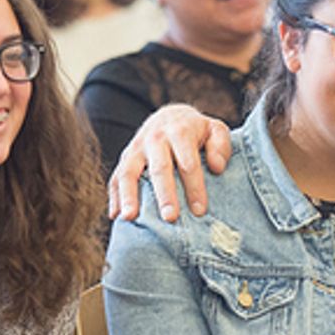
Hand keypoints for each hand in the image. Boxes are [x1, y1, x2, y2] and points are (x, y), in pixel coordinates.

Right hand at [108, 104, 232, 222]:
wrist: (170, 117)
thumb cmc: (197, 131)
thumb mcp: (215, 130)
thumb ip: (221, 145)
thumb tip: (217, 167)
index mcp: (179, 131)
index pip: (188, 162)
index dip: (194, 187)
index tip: (199, 210)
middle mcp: (154, 139)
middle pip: (159, 168)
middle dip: (164, 194)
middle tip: (170, 218)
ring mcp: (136, 149)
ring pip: (129, 172)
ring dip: (129, 196)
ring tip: (130, 217)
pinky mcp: (125, 159)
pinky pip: (115, 178)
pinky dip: (114, 197)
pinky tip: (116, 217)